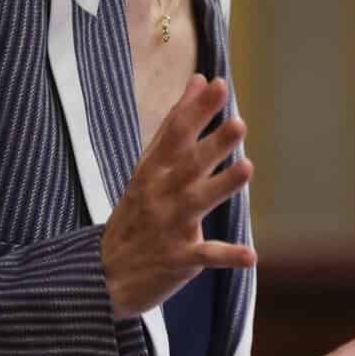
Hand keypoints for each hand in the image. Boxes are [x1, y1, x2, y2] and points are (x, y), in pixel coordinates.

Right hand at [101, 74, 255, 318]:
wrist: (103, 275)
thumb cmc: (136, 213)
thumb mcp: (149, 166)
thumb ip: (176, 125)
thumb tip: (199, 80)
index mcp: (153, 170)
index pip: (174, 134)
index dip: (196, 110)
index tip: (218, 85)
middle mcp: (160, 194)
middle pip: (188, 164)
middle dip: (213, 144)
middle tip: (239, 124)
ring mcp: (168, 227)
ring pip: (197, 202)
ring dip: (222, 186)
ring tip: (247, 168)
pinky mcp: (177, 259)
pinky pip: (205, 256)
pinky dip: (227, 256)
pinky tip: (251, 255)